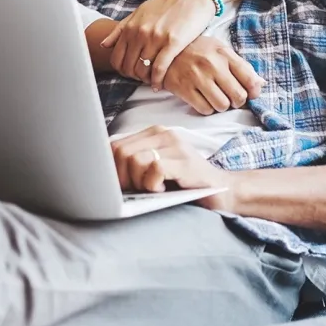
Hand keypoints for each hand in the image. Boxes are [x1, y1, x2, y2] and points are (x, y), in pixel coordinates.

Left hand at [100, 0, 216, 86]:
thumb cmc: (167, 4)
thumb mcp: (139, 12)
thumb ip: (121, 29)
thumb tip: (104, 45)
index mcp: (130, 27)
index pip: (116, 58)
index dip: (121, 70)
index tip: (129, 73)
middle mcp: (140, 33)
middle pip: (128, 66)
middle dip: (133, 77)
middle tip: (141, 79)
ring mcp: (155, 38)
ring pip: (143, 70)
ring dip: (145, 80)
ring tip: (150, 81)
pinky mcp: (173, 43)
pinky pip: (159, 69)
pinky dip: (158, 81)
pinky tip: (159, 85)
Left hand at [110, 126, 234, 211]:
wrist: (223, 192)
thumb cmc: (185, 184)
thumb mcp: (154, 169)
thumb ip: (134, 164)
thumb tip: (102, 173)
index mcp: (153, 133)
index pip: (114, 144)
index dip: (109, 168)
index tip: (117, 186)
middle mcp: (164, 133)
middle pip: (120, 151)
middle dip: (121, 177)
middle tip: (135, 191)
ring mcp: (175, 146)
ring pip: (134, 160)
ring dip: (137, 182)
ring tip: (152, 190)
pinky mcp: (185, 162)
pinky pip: (154, 169)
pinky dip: (152, 185)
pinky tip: (161, 191)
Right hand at [163, 35, 263, 114]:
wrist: (165, 50)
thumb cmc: (197, 50)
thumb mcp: (220, 50)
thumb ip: (241, 66)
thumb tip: (261, 84)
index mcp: (224, 53)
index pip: (249, 79)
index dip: (253, 91)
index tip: (249, 93)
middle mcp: (212, 65)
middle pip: (238, 96)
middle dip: (237, 101)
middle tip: (230, 97)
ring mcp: (197, 77)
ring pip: (222, 105)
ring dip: (221, 106)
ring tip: (216, 98)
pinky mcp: (184, 88)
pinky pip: (205, 109)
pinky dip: (207, 108)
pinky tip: (203, 99)